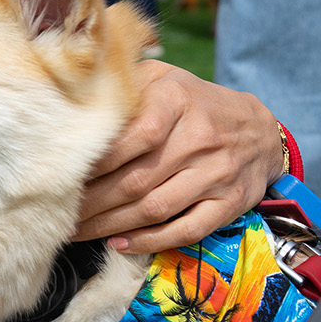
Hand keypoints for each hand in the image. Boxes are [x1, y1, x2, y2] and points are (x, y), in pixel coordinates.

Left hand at [75, 60, 283, 253]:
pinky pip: (186, 230)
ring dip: (110, 225)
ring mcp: (217, 174)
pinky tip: (119, 243)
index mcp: (177, 101)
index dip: (95, 161)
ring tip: (78, 230)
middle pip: (136, 179)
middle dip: (92, 202)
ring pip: (155, 209)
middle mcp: (199, 138)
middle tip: (61, 211)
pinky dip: (149, 241)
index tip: (64, 175)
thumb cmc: (194, 103)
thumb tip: (75, 101)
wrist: (259, 130)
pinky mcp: (230, 203)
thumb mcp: (164, 78)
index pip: (132, 135)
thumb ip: (124, 86)